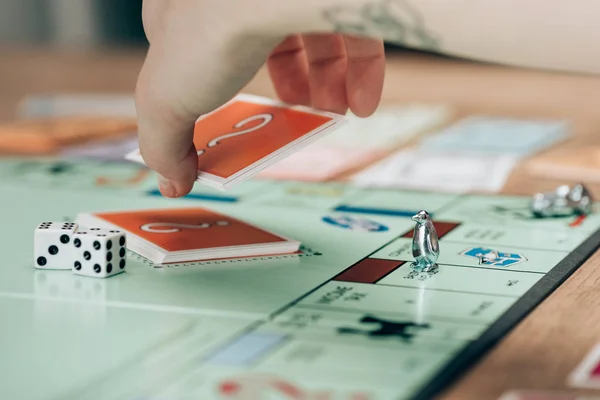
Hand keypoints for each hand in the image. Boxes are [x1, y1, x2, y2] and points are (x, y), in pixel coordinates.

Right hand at [135, 0, 384, 197]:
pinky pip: (353, 32)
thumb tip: (172, 183)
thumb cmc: (210, 29)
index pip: (193, 47)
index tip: (227, 128)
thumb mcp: (165, 101)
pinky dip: (360, 71)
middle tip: (286, 120)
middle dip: (276, 88)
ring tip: (331, 113)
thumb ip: (162, 145)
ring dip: (323, 84)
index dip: (207, 90)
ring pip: (308, 35)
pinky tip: (361, 105)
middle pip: (257, 43)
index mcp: (183, 6)